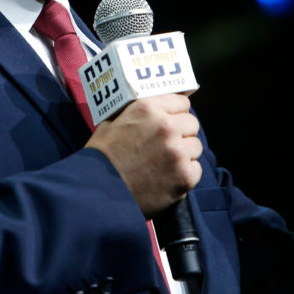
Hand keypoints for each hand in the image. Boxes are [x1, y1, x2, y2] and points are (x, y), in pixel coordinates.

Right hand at [86, 94, 202, 217]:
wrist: (98, 192)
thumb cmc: (102, 158)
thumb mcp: (113, 123)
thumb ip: (136, 113)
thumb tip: (156, 109)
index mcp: (148, 108)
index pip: (182, 102)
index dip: (176, 112)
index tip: (173, 120)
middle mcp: (166, 126)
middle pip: (192, 123)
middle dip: (182, 132)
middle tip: (168, 144)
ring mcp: (177, 152)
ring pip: (196, 147)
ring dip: (184, 154)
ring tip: (166, 163)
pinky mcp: (184, 176)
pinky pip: (195, 169)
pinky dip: (185, 174)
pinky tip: (167, 178)